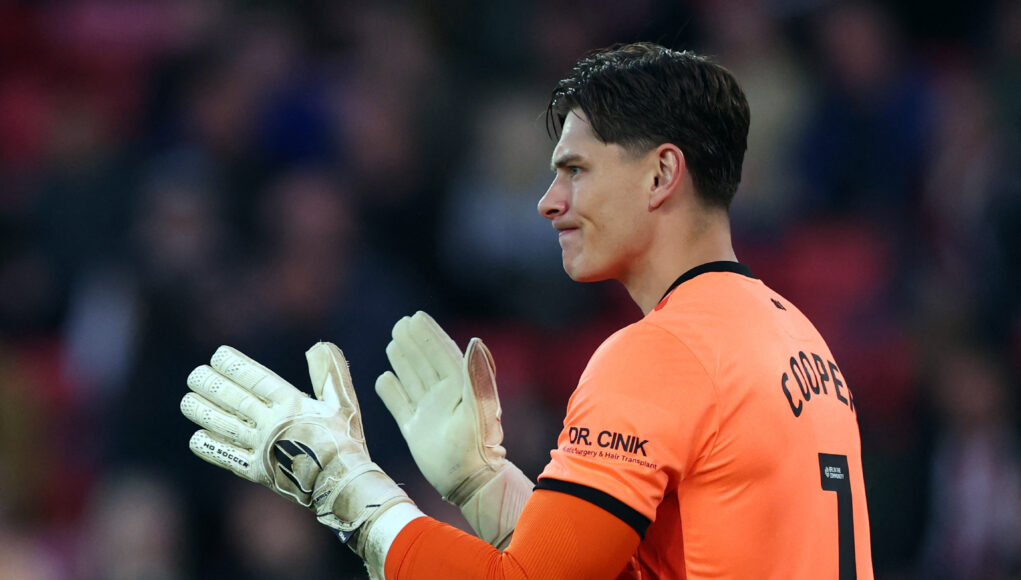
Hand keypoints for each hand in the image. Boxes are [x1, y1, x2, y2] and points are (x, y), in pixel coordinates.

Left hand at [181, 342, 410, 551]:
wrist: (342, 485)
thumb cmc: (345, 441)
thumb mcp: (345, 403)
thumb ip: (331, 373)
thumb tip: (318, 346)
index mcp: (292, 405)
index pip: (256, 379)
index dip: (235, 366)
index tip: (218, 356)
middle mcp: (272, 425)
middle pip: (235, 400)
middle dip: (212, 385)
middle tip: (195, 375)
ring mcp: (263, 449)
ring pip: (226, 426)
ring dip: (204, 413)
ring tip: (188, 400)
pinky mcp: (258, 472)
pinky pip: (229, 458)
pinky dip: (211, 447)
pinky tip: (197, 437)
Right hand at [376, 311, 531, 546]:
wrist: (468, 481)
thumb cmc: (477, 444)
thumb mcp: (479, 407)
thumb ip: (476, 375)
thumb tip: (474, 341)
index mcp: (460, 387)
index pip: (442, 353)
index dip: (430, 335)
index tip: (417, 316)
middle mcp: (444, 397)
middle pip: (425, 363)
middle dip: (414, 343)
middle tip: (401, 324)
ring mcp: (429, 413)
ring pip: (412, 379)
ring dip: (403, 361)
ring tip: (393, 343)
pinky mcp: (415, 431)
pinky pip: (400, 405)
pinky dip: (391, 392)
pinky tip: (383, 379)